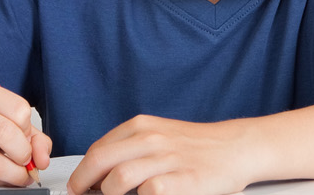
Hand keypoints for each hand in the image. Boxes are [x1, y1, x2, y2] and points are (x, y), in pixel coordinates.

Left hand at [67, 115, 251, 194]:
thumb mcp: (160, 135)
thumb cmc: (197, 147)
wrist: (236, 148)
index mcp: (142, 126)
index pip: (98, 149)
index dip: (82, 171)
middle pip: (100, 161)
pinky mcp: (181, 180)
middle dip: (82, 183)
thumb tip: (99, 172)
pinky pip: (148, 193)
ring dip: (109, 194)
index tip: (77, 185)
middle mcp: (151, 139)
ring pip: (118, 179)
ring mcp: (166, 160)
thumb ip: (131, 148)